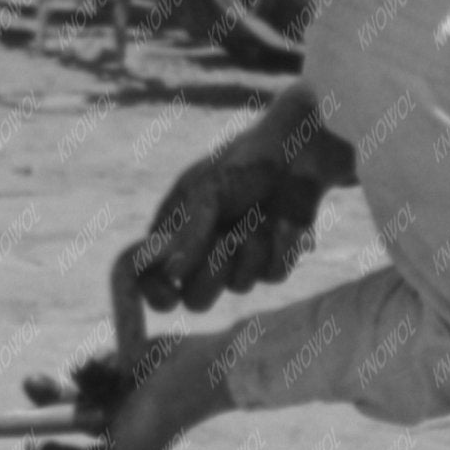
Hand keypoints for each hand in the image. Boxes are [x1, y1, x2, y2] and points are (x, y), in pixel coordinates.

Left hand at [23, 332, 237, 449]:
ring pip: (76, 386)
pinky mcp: (123, 363)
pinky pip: (94, 362)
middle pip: (66, 416)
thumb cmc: (161, 421)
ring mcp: (119, 394)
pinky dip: (97, 361)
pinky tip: (115, 361)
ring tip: (81, 367)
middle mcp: (114, 426)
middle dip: (47, 397)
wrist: (200, 372)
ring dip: (76, 375)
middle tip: (30, 382)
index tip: (28, 444)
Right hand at [127, 76, 356, 315]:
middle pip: (196, 299)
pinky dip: (281, 248)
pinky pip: (273, 275)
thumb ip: (189, 232)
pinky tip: (286, 222)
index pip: (151, 279)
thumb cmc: (243, 163)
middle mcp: (204, 251)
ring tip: (261, 216)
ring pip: (239, 287)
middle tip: (225, 242)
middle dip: (212, 275)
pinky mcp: (273, 258)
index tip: (170, 297)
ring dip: (252, 250)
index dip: (155, 293)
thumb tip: (172, 274)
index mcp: (175, 231)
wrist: (298, 150)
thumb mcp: (208, 190)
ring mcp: (239, 258)